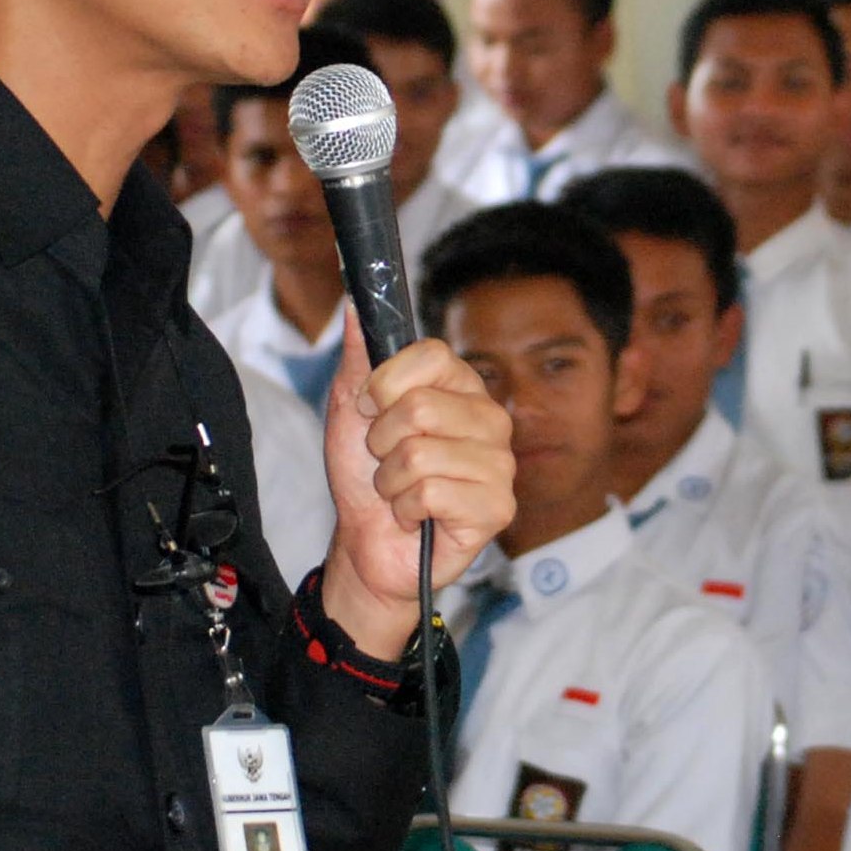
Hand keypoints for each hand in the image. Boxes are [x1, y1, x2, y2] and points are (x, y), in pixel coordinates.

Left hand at [320, 313, 513, 653]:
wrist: (367, 544)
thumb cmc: (366, 478)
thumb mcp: (351, 411)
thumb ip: (359, 359)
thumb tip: (352, 306)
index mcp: (462, 389)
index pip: (432, 355)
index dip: (385, 384)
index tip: (372, 409)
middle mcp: (490, 420)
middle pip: (421, 406)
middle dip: (382, 441)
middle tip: (389, 460)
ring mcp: (499, 465)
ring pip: (420, 454)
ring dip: (391, 481)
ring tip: (402, 492)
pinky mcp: (497, 508)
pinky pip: (432, 493)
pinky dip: (406, 510)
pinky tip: (418, 518)